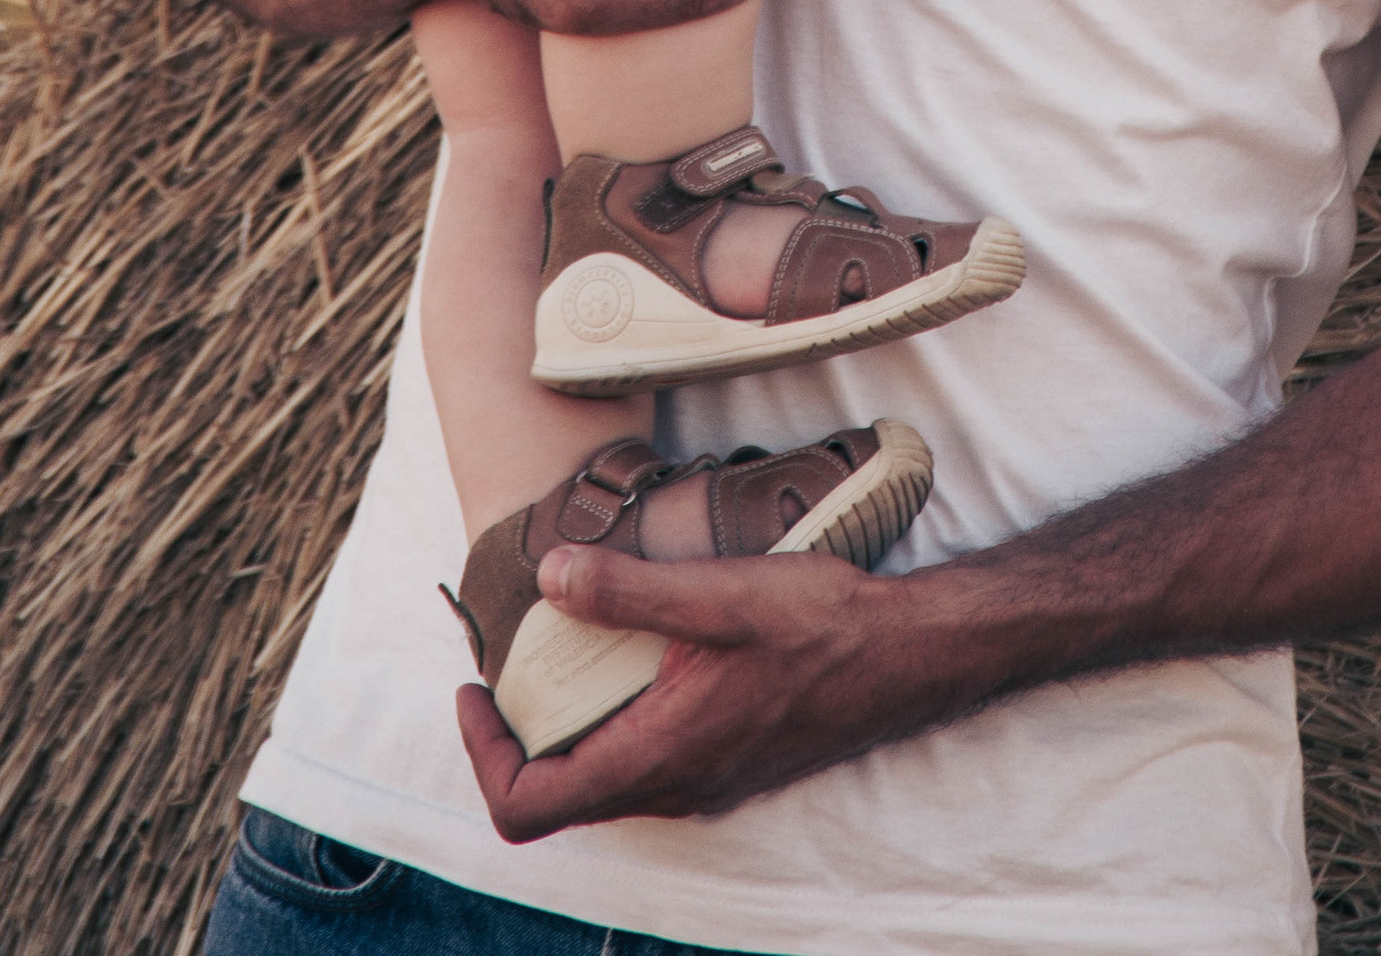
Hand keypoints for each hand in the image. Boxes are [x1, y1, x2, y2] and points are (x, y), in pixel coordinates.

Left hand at [458, 551, 971, 835]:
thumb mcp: (719, 593)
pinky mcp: (724, 765)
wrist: (907, 655)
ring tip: (560, 652)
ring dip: (564, 731)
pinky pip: (642, 765)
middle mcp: (674, 789)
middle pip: (557, 799)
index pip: (530, 806)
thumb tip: (548, 575)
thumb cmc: (822, 624)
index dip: (482, 756)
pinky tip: (629, 659)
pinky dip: (610, 724)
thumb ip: (629, 591)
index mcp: (659, 758)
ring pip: (600, 783)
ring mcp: (702, 784)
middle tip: (506, 663)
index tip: (473, 689)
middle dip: (515, 738)